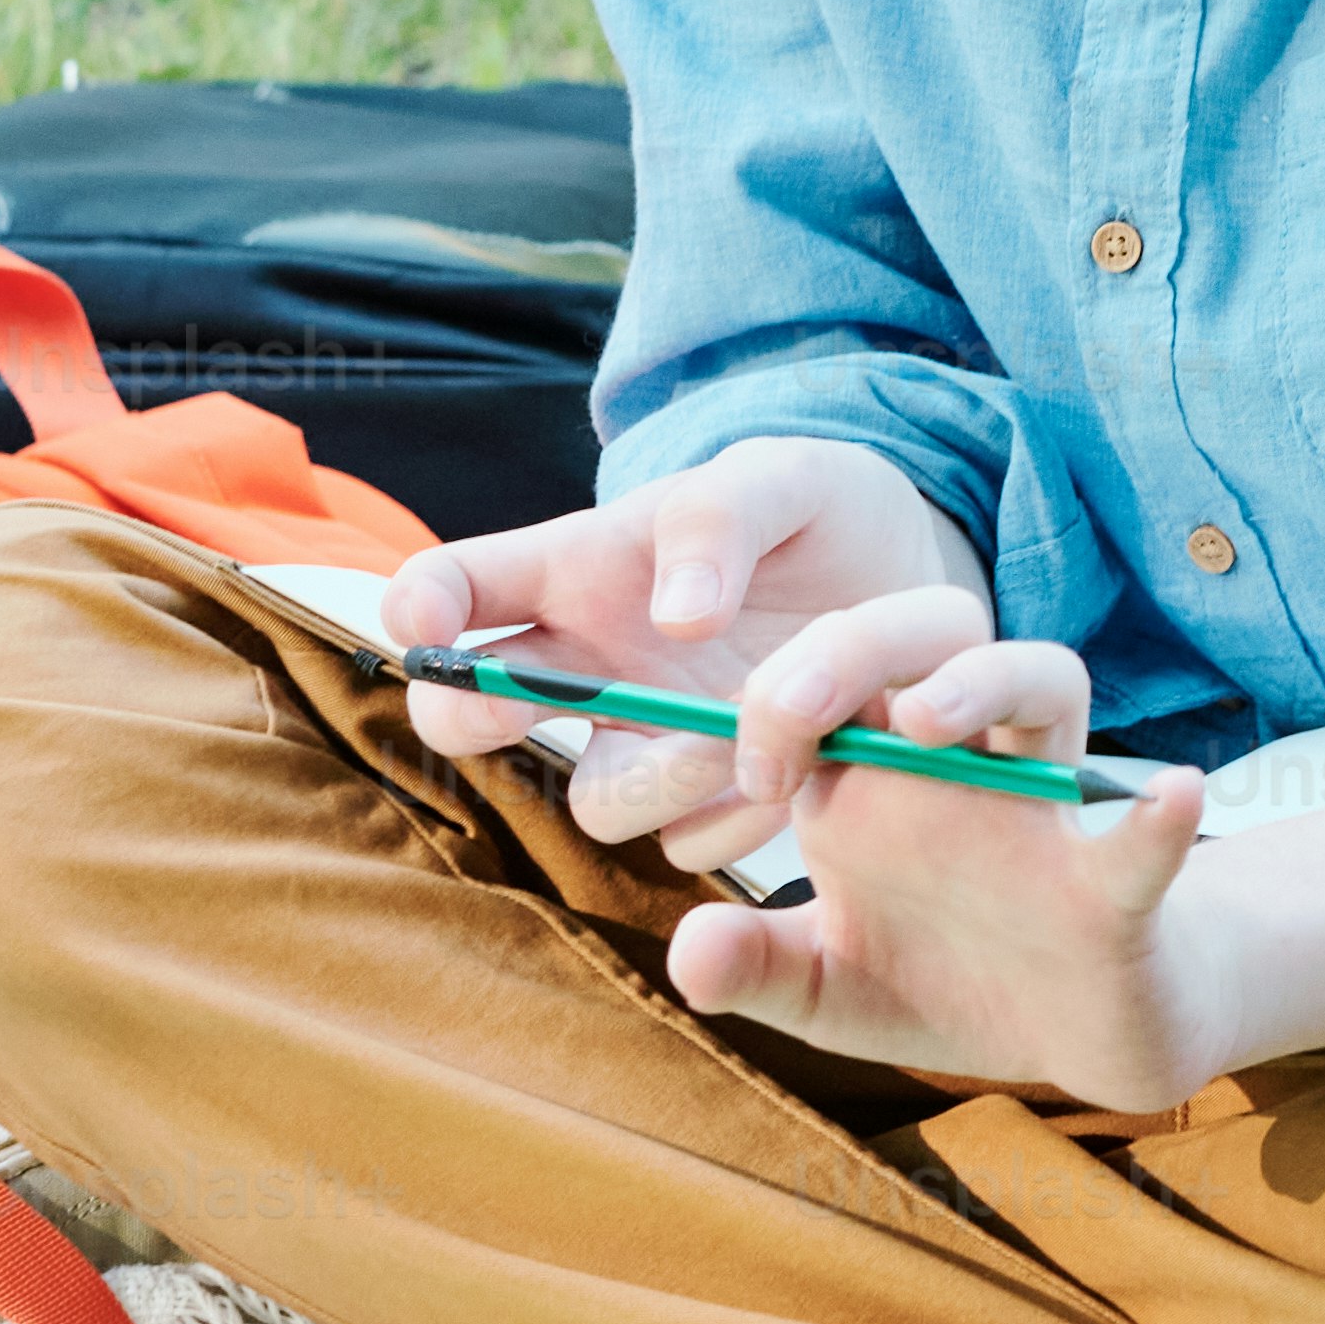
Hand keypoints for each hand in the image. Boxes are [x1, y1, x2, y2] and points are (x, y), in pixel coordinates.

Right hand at [387, 438, 978, 858]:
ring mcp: (644, 741)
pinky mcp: (708, 803)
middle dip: (473, 718)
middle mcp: (587, 667)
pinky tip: (802, 766)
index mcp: (574, 571)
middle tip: (535, 705)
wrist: (904, 584)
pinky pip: (691, 844)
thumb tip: (677, 619)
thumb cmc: (814, 515)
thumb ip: (720, 519)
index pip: (455, 586)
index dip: (420, 605)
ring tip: (748, 726)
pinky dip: (740, 818)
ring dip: (662, 775)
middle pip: (467, 718)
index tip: (422, 622)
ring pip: (597, 802)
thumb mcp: (785, 479)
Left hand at [637, 601, 1226, 1113]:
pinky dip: (1156, 820)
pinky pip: (1141, 839)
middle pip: (923, 641)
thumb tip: (687, 950)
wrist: (1069, 1043)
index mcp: (875, 780)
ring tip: (926, 718)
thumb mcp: (822, 990)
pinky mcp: (1116, 890)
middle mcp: (961, 769)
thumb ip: (755, 968)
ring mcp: (1042, 817)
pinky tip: (1171, 798)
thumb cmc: (937, 984)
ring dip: (986, 680)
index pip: (820, 678)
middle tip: (791, 713)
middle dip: (852, 649)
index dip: (765, 694)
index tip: (731, 768)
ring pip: (1042, 684)